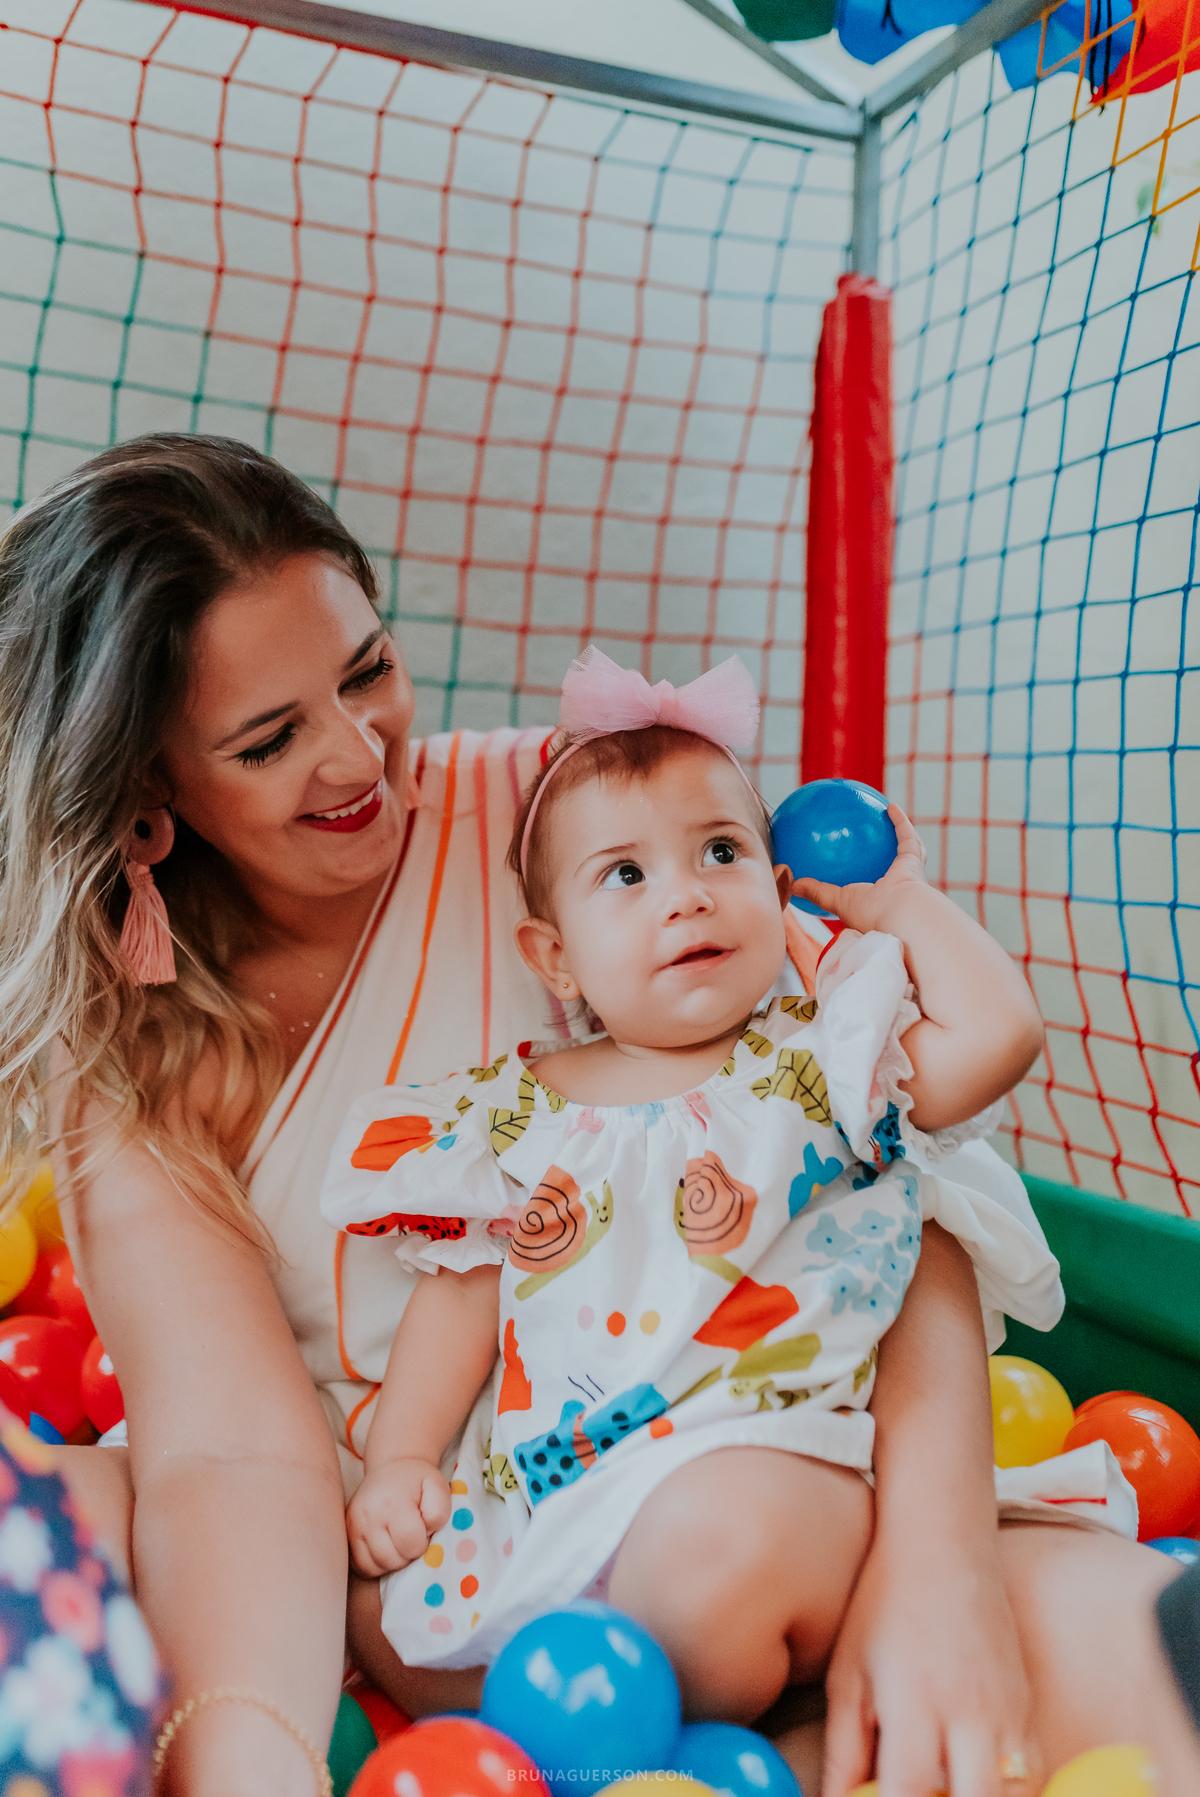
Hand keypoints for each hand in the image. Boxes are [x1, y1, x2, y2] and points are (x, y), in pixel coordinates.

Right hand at [346, 1457, 450, 1577]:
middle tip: (412, 1539)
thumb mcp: (436, 1487)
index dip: (422, 1544)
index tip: (423, 1531)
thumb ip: (438, 1511)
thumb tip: (426, 1532)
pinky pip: (360, 1566)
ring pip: (372, 1567)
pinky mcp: (347, 1534)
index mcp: (392, 1502)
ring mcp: (353, 1525)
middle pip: (390, 1559)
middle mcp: (368, 1515)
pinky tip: (386, 1549)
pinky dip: (375, 1565)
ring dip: (390, 1563)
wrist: (390, 1469)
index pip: (410, 1543)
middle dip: (406, 1556)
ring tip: (399, 1544)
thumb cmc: (416, 1481)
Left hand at [792, 805, 928, 937]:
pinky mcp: (914, 861)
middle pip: (896, 869)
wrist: (898, 913)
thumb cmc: (870, 912)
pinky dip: (900, 821)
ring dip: (902, 835)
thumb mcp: (837, 902)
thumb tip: (792, 886)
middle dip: (891, 858)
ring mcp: (909, 874)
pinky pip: (907, 836)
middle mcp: (898, 888)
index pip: (874, 891)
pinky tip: (890, 806)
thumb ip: (817, 892)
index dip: (867, 882)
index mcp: (881, 902)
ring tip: (889, 817)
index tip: (856, 869)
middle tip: (877, 843)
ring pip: (910, 852)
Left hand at [822, 1526, 1038, 1796]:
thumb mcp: (849, 1675)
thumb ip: (843, 1752)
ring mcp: (1009, 1711)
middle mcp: (970, 1712)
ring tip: (948, 1793)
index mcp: (915, 1702)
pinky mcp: (1028, 1707)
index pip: (912, 1792)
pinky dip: (1010, 1794)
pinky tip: (976, 1787)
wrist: (943, 1542)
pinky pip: (1032, 1774)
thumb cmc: (884, 1604)